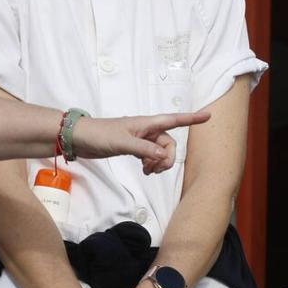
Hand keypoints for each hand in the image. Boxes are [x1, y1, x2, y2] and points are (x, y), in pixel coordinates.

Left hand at [69, 110, 209, 173]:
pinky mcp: (133, 147)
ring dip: (159, 162)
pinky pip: (151, 155)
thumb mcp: (123, 142)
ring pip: (160, 151)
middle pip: (169, 142)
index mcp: (146, 123)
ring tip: (149, 171)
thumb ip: (144, 148)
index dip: (191, 119)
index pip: (173, 120)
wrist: (79, 138)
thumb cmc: (99, 134)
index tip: (208, 116)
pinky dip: (152, 164)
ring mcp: (140, 139)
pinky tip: (145, 170)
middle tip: (157, 169)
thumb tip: (163, 155)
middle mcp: (146, 130)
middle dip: (168, 157)